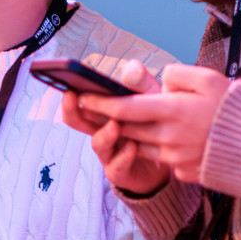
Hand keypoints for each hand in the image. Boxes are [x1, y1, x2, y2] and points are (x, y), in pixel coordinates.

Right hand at [54, 57, 170, 196]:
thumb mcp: (152, 99)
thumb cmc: (155, 124)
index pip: (80, 102)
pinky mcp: (121, 171)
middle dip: (72, 110)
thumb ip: (141, 83)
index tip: (69, 85)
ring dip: (104, 133)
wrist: (171, 158)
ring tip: (115, 124)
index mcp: (104, 112)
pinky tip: (133, 146)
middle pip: (78, 121)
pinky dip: (123, 156)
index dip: (71, 95)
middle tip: (73, 97)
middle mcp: (102, 131)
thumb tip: (132, 68)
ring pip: (98, 143)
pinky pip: (117, 166)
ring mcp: (110, 152)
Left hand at [86, 64, 233, 186]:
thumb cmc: (238, 109)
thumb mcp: (211, 79)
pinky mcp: (184, 173)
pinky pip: (164, 159)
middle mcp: (168, 137)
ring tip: (128, 122)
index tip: (82, 96)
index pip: (125, 108)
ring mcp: (175, 158)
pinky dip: (161, 148)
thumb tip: (162, 77)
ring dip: (132, 134)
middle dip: (108, 119)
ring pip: (141, 145)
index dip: (101, 103)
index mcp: (173, 110)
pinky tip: (175, 140)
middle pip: (127, 128)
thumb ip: (180, 74)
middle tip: (91, 108)